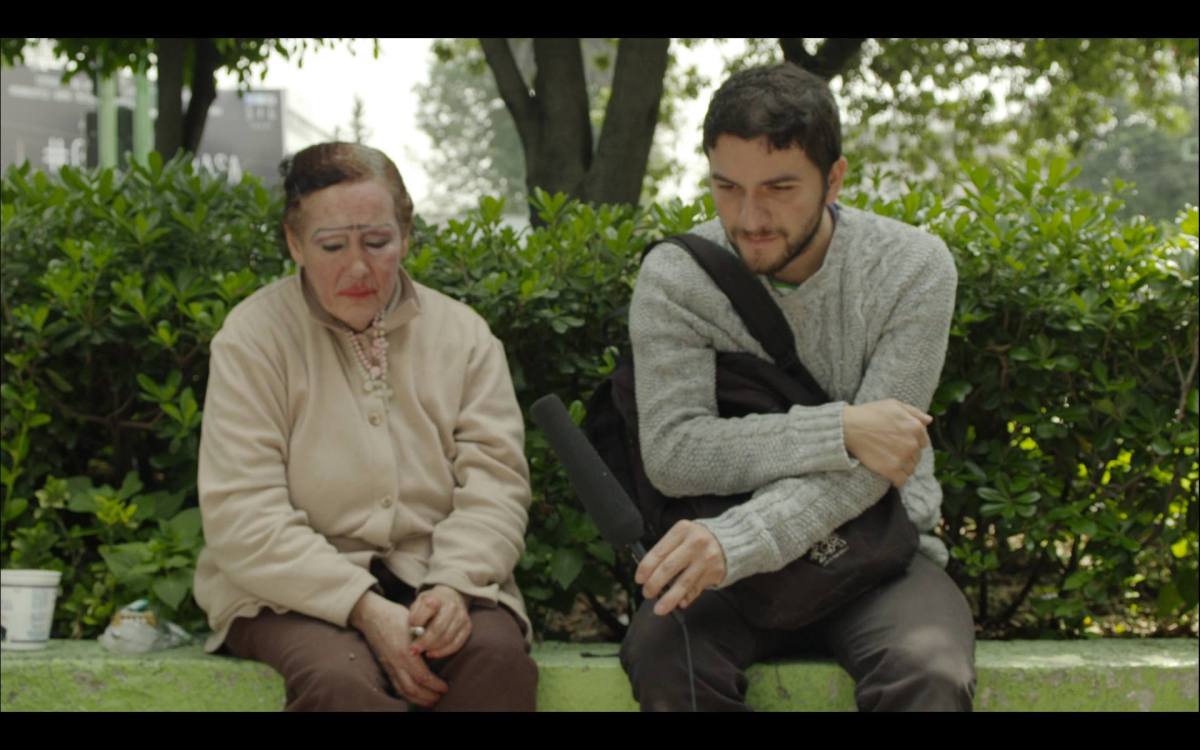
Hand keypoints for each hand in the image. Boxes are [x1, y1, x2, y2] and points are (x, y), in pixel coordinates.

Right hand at [349, 591, 448, 707]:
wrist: (372, 616)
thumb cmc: (396, 617)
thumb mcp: (414, 624)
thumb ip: (426, 638)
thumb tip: (441, 648)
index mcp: (405, 652)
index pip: (422, 676)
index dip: (435, 685)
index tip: (446, 687)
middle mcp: (396, 662)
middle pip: (412, 688)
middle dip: (428, 696)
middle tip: (440, 697)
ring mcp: (389, 666)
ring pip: (403, 690)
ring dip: (418, 699)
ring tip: (430, 701)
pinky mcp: (386, 667)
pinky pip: (396, 686)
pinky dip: (407, 695)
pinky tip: (416, 696)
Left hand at [408, 585, 471, 659]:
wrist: (450, 598)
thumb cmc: (430, 605)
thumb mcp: (419, 603)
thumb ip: (414, 615)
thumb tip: (413, 631)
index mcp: (437, 597)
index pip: (428, 607)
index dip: (418, 620)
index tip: (410, 630)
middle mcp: (452, 606)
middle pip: (438, 627)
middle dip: (424, 641)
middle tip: (413, 650)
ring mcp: (461, 617)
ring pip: (447, 637)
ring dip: (432, 648)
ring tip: (421, 651)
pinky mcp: (467, 627)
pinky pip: (456, 644)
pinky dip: (443, 651)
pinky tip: (432, 653)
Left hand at [635, 520, 725, 616]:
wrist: (731, 539)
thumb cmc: (698, 538)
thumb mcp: (682, 535)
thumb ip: (667, 551)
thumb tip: (649, 574)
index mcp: (682, 530)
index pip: (659, 551)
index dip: (646, 568)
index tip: (639, 579)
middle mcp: (695, 544)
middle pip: (669, 567)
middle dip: (654, 584)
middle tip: (647, 593)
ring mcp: (706, 559)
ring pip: (683, 583)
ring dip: (669, 598)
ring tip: (659, 608)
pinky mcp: (714, 572)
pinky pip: (696, 589)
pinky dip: (686, 598)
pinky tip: (679, 603)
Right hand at [843, 399, 931, 486]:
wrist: (849, 427)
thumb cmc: (870, 413)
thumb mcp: (894, 405)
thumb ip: (914, 412)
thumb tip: (929, 421)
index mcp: (916, 428)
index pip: (923, 442)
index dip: (912, 442)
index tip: (901, 442)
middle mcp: (912, 444)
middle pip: (917, 456)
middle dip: (908, 454)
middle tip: (893, 451)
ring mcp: (902, 458)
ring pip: (911, 469)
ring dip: (903, 467)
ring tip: (890, 462)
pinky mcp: (891, 470)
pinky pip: (901, 480)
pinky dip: (897, 479)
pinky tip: (890, 474)